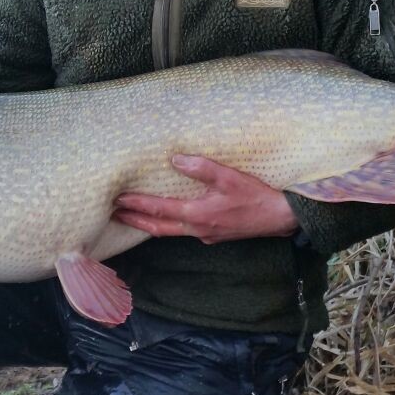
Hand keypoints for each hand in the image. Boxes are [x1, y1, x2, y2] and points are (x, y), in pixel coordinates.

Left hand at [112, 155, 297, 243]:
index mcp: (198, 215)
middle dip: (135, 220)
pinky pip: (184, 231)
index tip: (118, 200)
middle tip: (114, 214)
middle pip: (158, 227)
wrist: (281, 218)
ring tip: (133, 216)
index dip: (137, 204)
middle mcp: (198, 229)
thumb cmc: (256, 196)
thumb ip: (201, 168)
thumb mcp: (229, 177)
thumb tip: (176, 159)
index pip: (159, 210)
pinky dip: (169, 225)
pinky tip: (167, 218)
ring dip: (150, 224)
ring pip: (170, 232)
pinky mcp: (215, 235)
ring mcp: (206, 235)